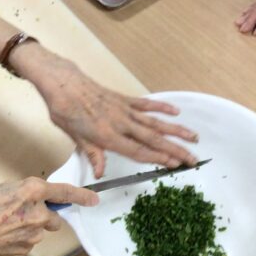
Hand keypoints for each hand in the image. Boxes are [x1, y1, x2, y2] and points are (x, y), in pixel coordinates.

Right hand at [0, 178, 97, 255]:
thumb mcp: (3, 188)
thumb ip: (24, 191)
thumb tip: (33, 196)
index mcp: (32, 190)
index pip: (64, 192)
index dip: (81, 195)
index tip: (93, 198)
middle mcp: (38, 212)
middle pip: (52, 215)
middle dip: (42, 213)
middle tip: (20, 211)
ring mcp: (34, 233)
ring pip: (41, 228)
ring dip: (30, 225)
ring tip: (6, 222)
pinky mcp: (27, 248)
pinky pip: (30, 240)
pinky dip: (21, 237)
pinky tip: (4, 234)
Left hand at [16, 47, 197, 176]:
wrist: (62, 83)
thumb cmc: (65, 111)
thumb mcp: (74, 136)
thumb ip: (92, 153)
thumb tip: (101, 173)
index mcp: (107, 136)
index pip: (137, 151)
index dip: (157, 158)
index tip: (174, 164)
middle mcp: (120, 123)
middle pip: (152, 139)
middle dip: (174, 149)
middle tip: (193, 159)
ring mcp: (123, 109)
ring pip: (154, 122)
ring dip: (175, 130)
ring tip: (193, 137)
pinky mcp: (123, 99)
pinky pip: (145, 104)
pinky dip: (162, 107)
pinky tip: (176, 112)